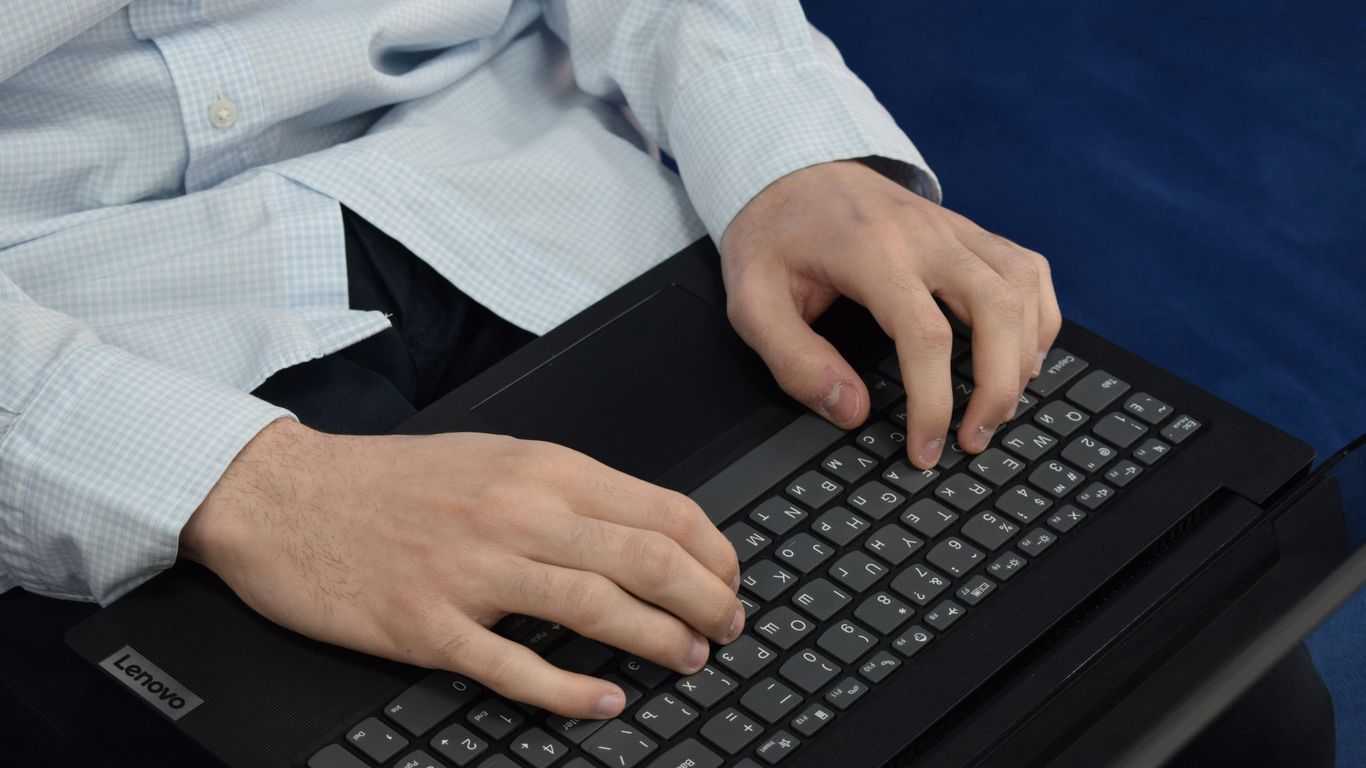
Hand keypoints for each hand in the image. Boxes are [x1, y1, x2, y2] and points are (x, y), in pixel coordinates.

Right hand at [180, 420, 743, 719]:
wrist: (285, 495)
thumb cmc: (393, 480)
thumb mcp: (494, 458)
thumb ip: (568, 490)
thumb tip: (647, 531)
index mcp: (540, 468)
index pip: (661, 509)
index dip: (714, 552)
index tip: (730, 578)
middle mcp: (516, 513)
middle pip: (646, 561)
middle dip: (707, 602)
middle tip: (727, 628)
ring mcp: (472, 572)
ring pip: (597, 610)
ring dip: (660, 642)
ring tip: (689, 659)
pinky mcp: (428, 626)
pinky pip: (517, 667)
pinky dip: (572, 691)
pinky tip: (607, 701)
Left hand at [721, 160, 1060, 467]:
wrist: (792, 170)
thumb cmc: (774, 239)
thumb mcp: (752, 302)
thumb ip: (794, 360)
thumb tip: (852, 410)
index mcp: (871, 252)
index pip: (925, 335)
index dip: (933, 402)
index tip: (925, 449)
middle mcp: (925, 235)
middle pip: (996, 310)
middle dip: (997, 387)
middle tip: (974, 439)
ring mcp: (954, 228)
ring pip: (1022, 288)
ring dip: (1023, 356)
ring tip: (998, 408)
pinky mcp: (969, 231)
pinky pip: (1028, 269)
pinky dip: (1039, 317)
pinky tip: (1022, 357)